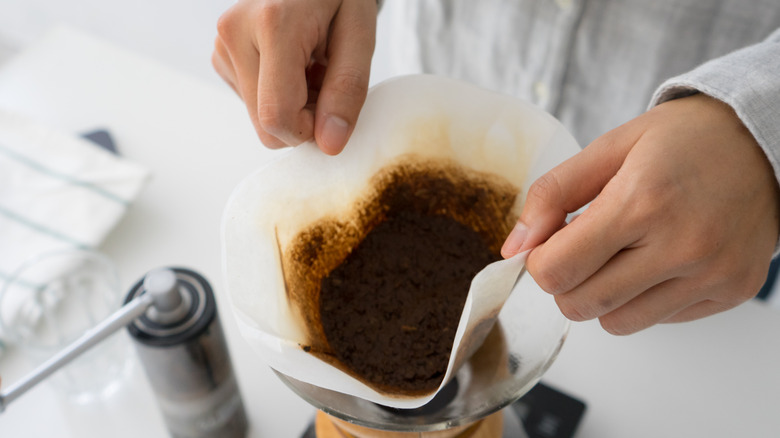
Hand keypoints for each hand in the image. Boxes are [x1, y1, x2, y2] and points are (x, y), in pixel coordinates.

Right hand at [212, 0, 376, 153]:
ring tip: (311, 66)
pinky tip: (293, 65)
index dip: (309, 129)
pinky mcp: (221, 57)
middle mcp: (235, 34)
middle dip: (303, 117)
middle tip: (325, 81)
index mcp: (271, 24)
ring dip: (292, 105)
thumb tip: (329, 144)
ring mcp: (222, 46)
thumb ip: (348, 90)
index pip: (277, 116)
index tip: (332, 106)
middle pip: (265, 125)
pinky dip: (278, 95)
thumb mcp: (360, 36)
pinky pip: (252, 104)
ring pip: (258, 119)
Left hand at [502, 94, 779, 334]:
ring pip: (617, 323)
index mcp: (642, 201)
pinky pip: (659, 320)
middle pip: (580, 304)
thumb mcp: (609, 148)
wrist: (764, 141)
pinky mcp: (731, 292)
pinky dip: (644, 299)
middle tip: (582, 249)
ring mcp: (711, 274)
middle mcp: (681, 245)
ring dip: (603, 295)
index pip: (557, 270)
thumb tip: (513, 247)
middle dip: (566, 282)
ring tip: (623, 253)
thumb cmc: (684, 139)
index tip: (550, 244)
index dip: (540, 262)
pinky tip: (659, 259)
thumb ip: (552, 195)